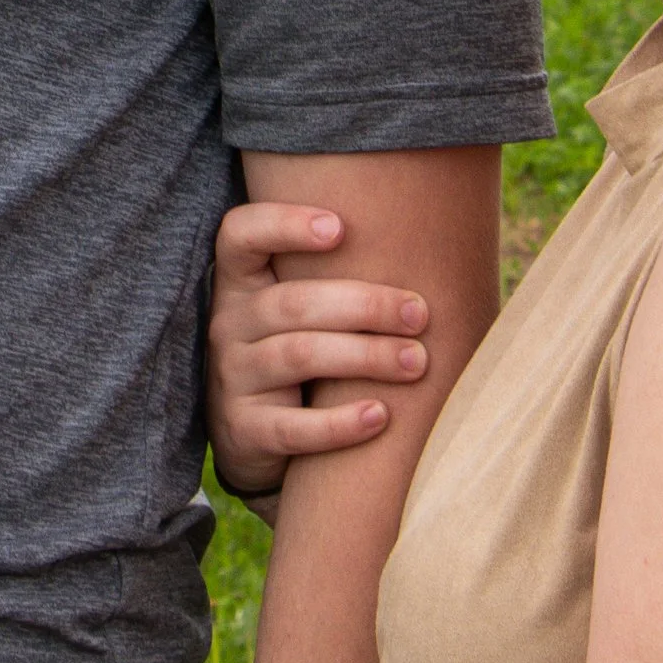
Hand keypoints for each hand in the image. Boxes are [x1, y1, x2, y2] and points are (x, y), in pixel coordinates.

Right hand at [206, 200, 433, 496]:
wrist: (253, 438)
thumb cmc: (299, 353)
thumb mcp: (298, 311)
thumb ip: (335, 275)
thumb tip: (433, 242)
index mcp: (241, 284)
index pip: (240, 235)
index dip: (282, 224)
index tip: (340, 227)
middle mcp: (229, 325)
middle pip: (293, 303)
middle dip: (365, 305)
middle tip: (419, 315)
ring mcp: (233, 379)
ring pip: (299, 356)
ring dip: (365, 356)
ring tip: (416, 363)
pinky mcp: (245, 432)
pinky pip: (293, 427)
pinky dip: (340, 423)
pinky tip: (380, 416)